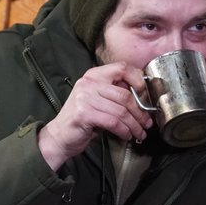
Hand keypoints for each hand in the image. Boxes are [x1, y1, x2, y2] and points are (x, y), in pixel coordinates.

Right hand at [38, 62, 152, 169]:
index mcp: (93, 75)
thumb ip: (115, 93)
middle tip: (146, 122)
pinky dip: (124, 131)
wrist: (58, 136)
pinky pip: (113, 122)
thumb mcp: (98, 100)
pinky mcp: (84, 114)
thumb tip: (143, 96)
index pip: (122, 68)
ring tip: (139, 132)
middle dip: (140, 112)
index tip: (145, 97)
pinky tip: (126, 135)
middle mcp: (88, 83)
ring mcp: (85, 98)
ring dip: (134, 125)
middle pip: (125, 95)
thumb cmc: (82, 119)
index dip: (138, 81)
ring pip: (121, 111)